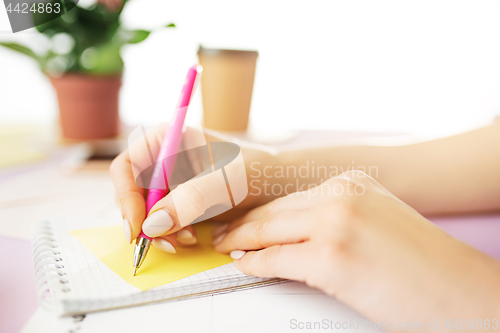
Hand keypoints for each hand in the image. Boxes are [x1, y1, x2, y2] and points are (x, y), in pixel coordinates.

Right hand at [109, 123, 274, 251]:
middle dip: (143, 220)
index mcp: (169, 139)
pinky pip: (161, 222)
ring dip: (158, 231)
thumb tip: (151, 225)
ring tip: (185, 239)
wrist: (278, 186)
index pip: (128, 166)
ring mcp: (171, 182)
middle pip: (131, 193)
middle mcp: (164, 160)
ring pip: (145, 212)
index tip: (137, 225)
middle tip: (161, 242)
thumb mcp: (228, 182)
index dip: (125, 196)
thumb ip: (191, 199)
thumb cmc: (258, 171)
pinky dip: (170, 234)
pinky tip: (190, 238)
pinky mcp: (179, 202)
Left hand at [213, 171, 499, 326]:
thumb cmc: (422, 264)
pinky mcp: (331, 258)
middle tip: (221, 231)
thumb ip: (333, 217)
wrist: (461, 291)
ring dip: (240, 241)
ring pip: (268, 230)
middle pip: (273, 210)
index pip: (289, 196)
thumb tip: (292, 231)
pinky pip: (276, 259)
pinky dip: (254, 263)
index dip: (259, 209)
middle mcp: (342, 195)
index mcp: (352, 183)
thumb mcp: (374, 220)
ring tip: (224, 246)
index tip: (240, 216)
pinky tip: (243, 265)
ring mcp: (335, 224)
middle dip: (241, 223)